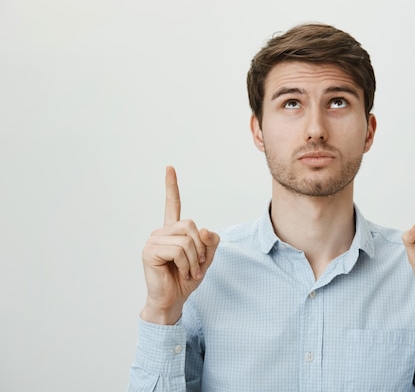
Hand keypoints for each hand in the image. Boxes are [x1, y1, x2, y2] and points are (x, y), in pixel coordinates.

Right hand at [140, 166, 218, 324]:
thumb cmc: (186, 279)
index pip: (172, 205)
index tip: (169, 168)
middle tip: (197, 265)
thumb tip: (204, 230)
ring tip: (189, 272)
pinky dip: (187, 264)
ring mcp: (153, 240)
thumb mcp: (206, 259)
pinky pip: (178, 250)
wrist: (173, 300)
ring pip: (186, 239)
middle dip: (200, 247)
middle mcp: (161, 232)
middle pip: (190, 225)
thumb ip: (210, 243)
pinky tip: (181, 273)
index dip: (171, 186)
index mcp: (172, 231)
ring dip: (194, 260)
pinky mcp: (150, 251)